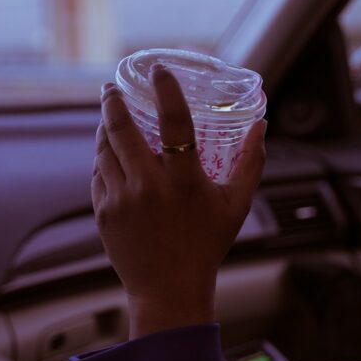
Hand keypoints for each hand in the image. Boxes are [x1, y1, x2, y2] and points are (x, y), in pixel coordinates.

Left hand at [93, 64, 266, 338]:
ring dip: (106, 128)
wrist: (169, 290)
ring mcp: (121, 199)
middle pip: (123, 128)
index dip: (166, 90)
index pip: (174, 123)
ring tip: (111, 115)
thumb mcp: (237, 204)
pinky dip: (104, 158)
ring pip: (105, 149)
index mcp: (185, 182)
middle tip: (113, 87)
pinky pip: (99, 173)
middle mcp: (149, 187)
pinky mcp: (104, 212)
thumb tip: (261, 126)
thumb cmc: (207, 246)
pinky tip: (110, 151)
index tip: (158, 70)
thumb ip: (250, 162)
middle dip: (114, 101)